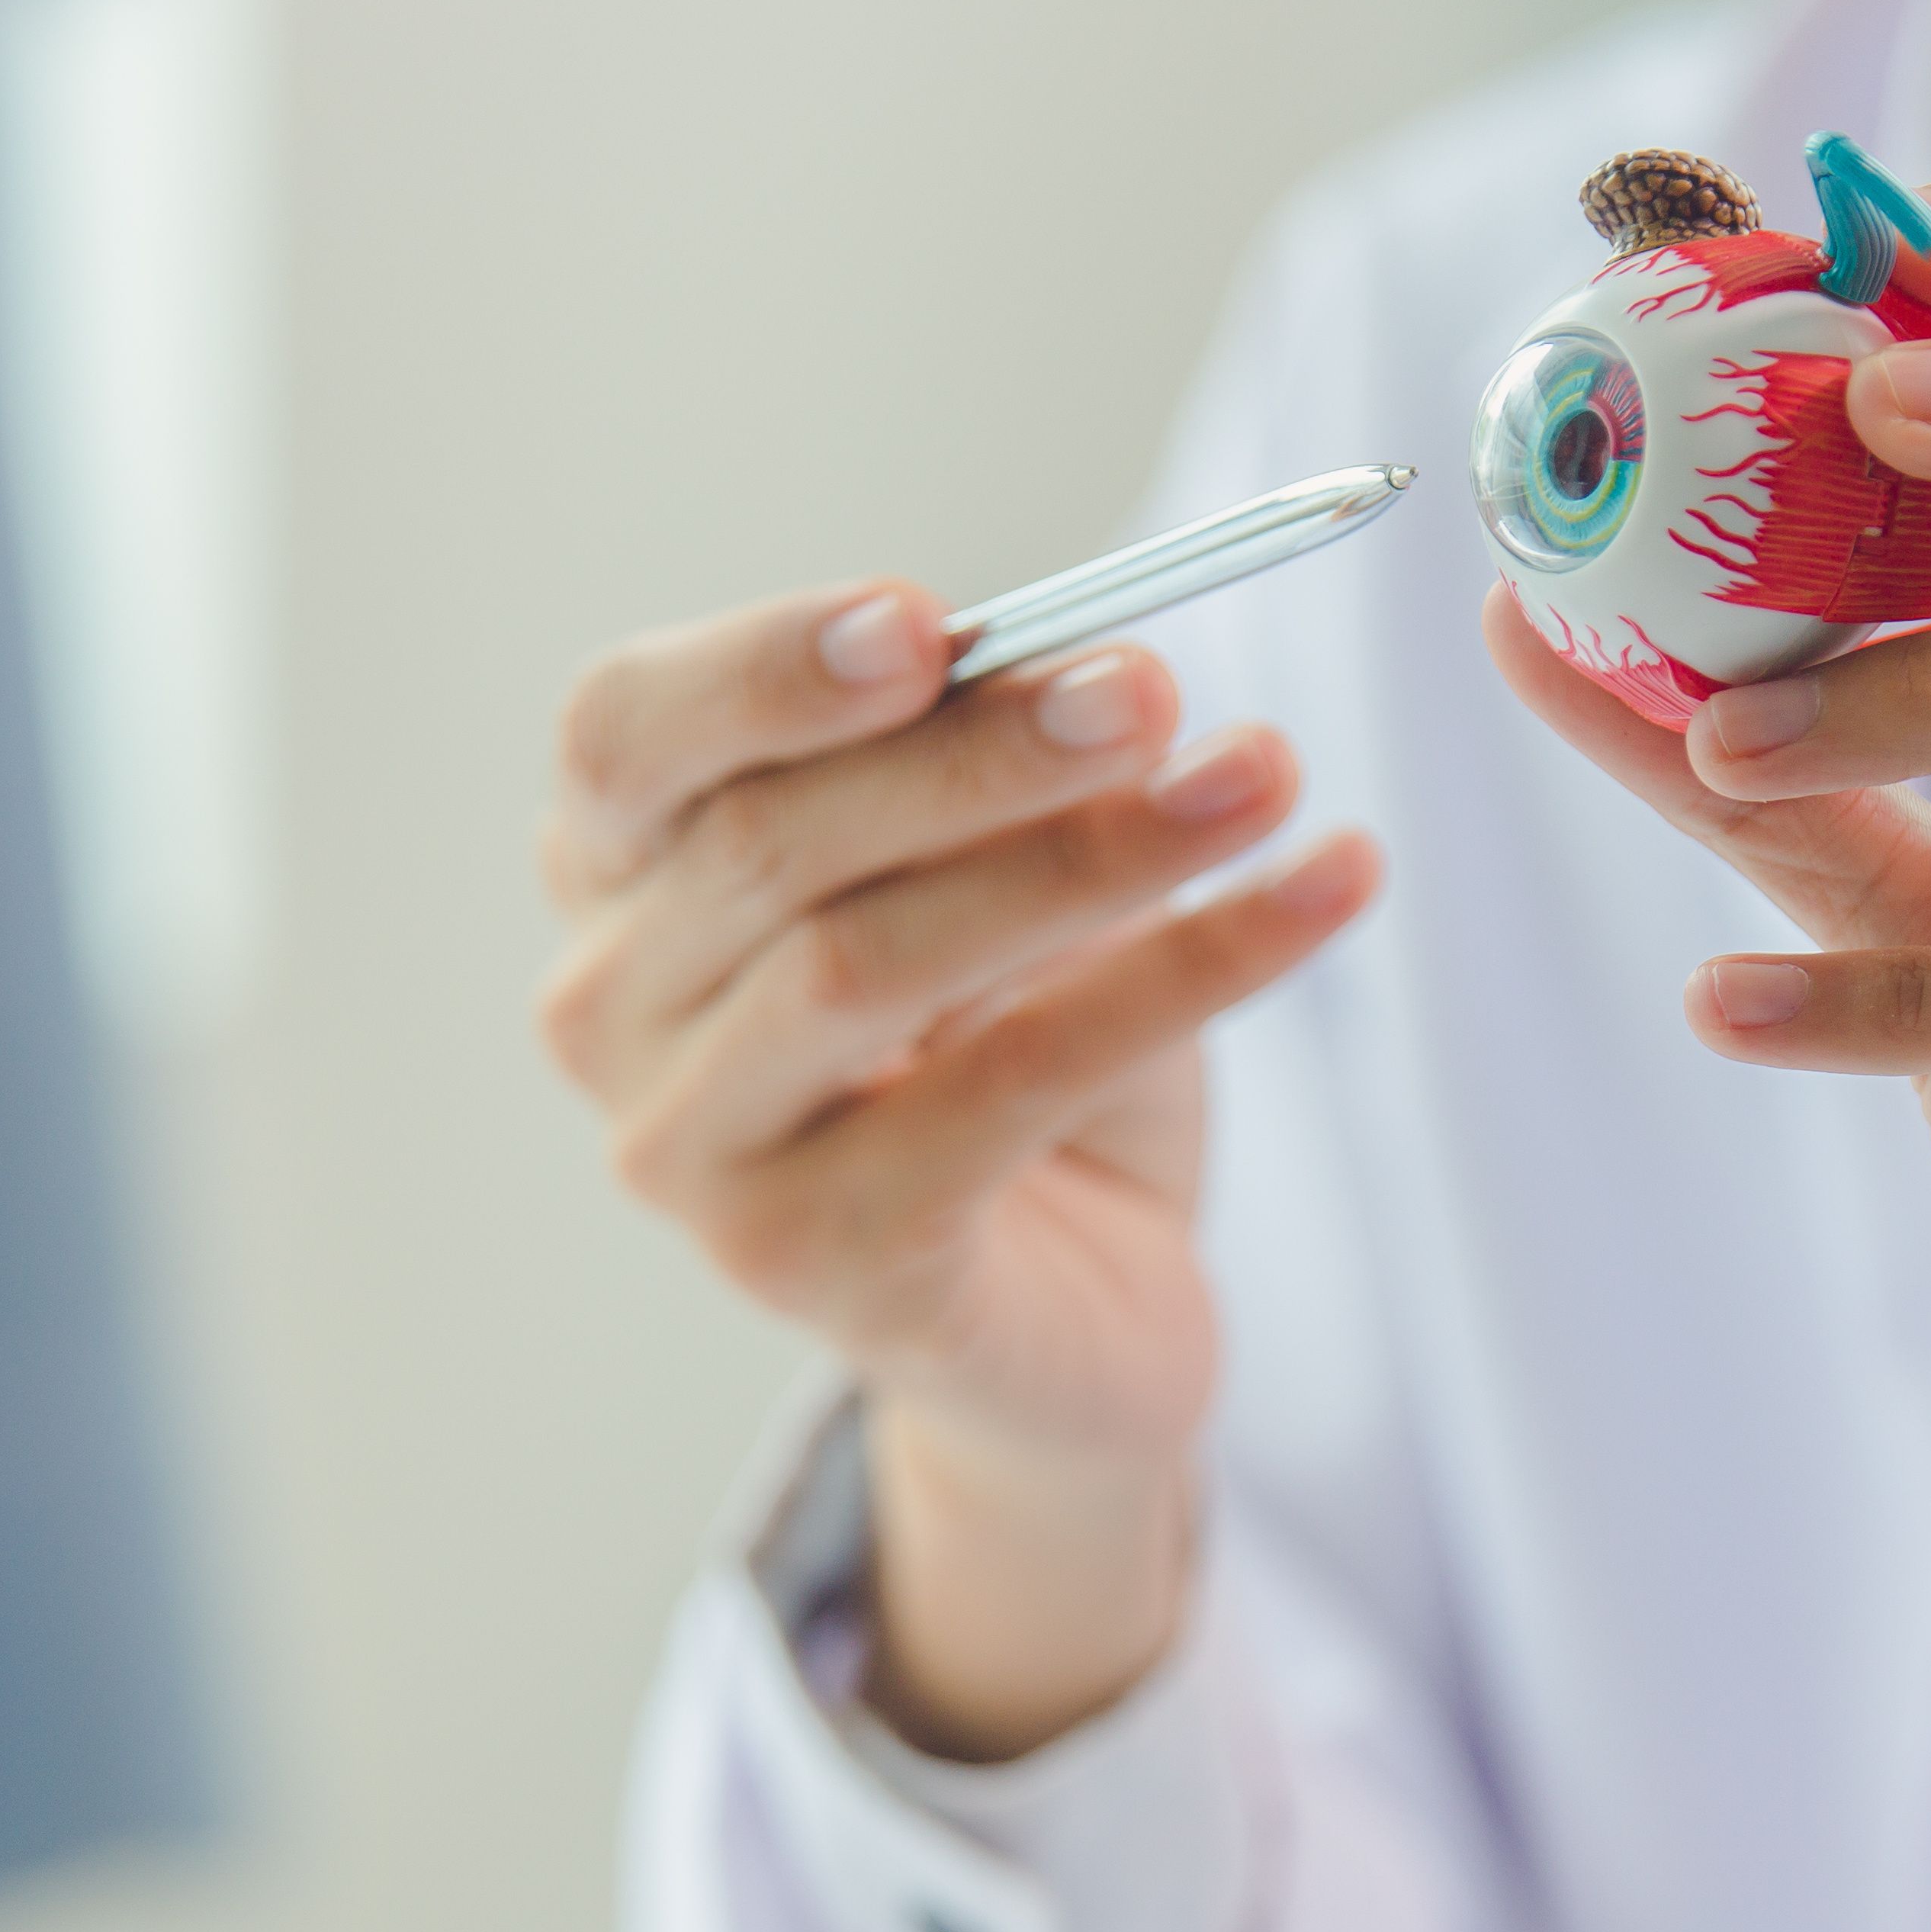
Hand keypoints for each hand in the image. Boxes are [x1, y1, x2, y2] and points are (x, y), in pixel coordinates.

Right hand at [539, 584, 1378, 1755]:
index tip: (921, 621)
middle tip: (1149, 686)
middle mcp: (610, 1018)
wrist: (1075, 1310)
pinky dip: (1182, 975)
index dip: (760, 673)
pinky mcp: (818, 1269)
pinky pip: (1008, 1090)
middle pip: (765, 846)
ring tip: (1258, 776)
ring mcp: (694, 1158)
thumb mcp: (998, 872)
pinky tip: (1320, 893)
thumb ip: (990, 777)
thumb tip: (1099, 677)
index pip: (625, 737)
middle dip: (973, 753)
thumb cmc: (1013, 1050)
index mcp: (618, 875)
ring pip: (868, 966)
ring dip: (1086, 856)